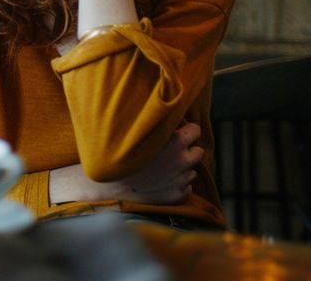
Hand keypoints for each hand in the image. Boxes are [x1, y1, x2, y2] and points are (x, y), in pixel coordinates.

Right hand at [47, 123, 203, 205]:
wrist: (111, 183)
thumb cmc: (122, 153)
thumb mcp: (139, 131)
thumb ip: (158, 122)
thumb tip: (170, 114)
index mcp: (176, 142)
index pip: (196, 130)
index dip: (187, 131)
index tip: (178, 133)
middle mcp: (182, 160)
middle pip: (199, 152)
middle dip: (188, 151)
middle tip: (173, 151)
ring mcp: (181, 179)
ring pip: (192, 171)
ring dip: (182, 169)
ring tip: (163, 168)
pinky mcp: (177, 195)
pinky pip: (186, 188)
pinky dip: (177, 185)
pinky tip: (162, 182)